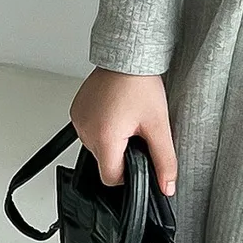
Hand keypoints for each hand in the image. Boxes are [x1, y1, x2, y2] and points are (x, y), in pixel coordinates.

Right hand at [68, 67, 178, 194]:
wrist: (127, 56)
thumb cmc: (140, 84)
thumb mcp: (159, 126)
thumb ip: (164, 160)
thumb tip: (167, 186)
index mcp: (104, 137)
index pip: (111, 178)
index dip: (128, 174)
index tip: (138, 157)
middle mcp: (86, 130)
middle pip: (104, 162)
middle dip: (122, 152)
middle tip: (136, 131)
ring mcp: (78, 120)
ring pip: (96, 147)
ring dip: (111, 140)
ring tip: (125, 118)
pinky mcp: (76, 111)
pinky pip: (89, 130)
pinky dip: (102, 127)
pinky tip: (115, 112)